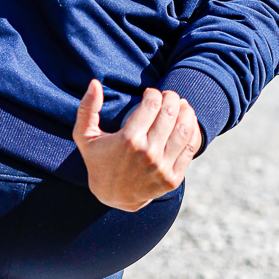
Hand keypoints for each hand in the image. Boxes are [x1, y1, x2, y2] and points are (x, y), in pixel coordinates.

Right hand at [73, 80, 201, 210]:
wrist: (111, 196)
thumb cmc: (98, 160)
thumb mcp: (84, 136)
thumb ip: (87, 108)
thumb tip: (94, 83)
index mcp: (128, 139)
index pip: (152, 104)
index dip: (154, 93)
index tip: (151, 93)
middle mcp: (147, 153)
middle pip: (170, 113)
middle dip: (171, 98)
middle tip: (169, 96)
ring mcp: (161, 167)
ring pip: (184, 130)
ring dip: (186, 112)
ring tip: (181, 106)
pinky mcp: (172, 179)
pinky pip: (190, 149)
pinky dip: (193, 132)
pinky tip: (187, 122)